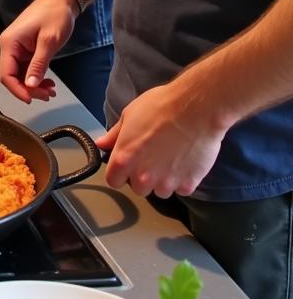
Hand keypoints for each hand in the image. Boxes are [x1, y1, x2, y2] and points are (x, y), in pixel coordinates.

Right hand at [0, 0, 77, 103]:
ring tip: (50, 91)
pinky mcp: (25, 49)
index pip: (6, 74)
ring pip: (20, 75)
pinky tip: (47, 82)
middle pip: (12, 76)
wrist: (60, 0)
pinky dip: (36, 77)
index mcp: (9, 43)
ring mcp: (17, 48)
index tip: (31, 100)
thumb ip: (38, 65)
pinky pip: (26, 69)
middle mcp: (9, 46)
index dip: (17, 90)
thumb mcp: (48, 41)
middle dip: (28, 89)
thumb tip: (30, 86)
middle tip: (47, 95)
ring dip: (33, 85)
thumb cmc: (54, 14)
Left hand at [96, 81, 225, 197]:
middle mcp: (144, 176)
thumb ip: (114, 136)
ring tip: (170, 156)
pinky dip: (183, 179)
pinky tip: (184, 160)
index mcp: (124, 159)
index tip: (126, 164)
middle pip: (138, 188)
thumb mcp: (129, 115)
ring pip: (160, 191)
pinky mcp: (189, 184)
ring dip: (163, 179)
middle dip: (142, 176)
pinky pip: (182, 189)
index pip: (114, 180)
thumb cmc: (160, 107)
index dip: (119, 172)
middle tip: (151, 156)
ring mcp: (167, 183)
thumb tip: (102, 144)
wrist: (195, 109)